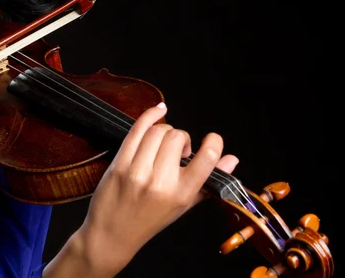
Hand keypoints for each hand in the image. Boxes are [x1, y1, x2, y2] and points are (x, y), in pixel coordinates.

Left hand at [76, 102, 238, 274]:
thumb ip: (209, 181)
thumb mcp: (184, 205)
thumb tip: (232, 159)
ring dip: (165, 130)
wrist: (112, 233)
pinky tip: (158, 112)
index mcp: (182, 194)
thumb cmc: (150, 219)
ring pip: (158, 131)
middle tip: (177, 152)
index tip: (212, 140)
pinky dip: (149, 116)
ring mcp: (137, 171)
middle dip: (181, 138)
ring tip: (163, 145)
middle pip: (177, 136)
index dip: (214, 143)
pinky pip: (136, 130)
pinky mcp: (119, 164)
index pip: (206, 159)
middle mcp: (160, 182)